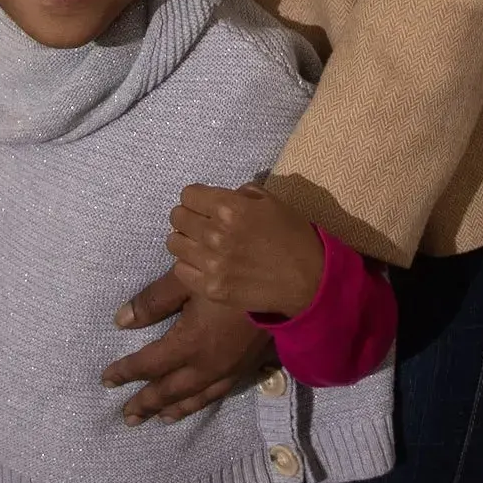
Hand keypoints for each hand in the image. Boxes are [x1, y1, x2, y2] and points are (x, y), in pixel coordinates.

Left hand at [102, 271, 271, 423]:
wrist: (284, 284)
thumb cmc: (230, 275)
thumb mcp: (186, 279)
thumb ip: (153, 301)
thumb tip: (121, 321)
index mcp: (189, 344)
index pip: (149, 364)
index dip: (127, 371)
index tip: (106, 379)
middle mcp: (207, 365)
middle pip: (170, 389)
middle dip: (146, 402)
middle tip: (126, 416)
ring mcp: (228, 369)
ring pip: (195, 397)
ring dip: (173, 409)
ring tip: (157, 420)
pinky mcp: (245, 367)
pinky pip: (217, 393)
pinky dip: (201, 403)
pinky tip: (197, 403)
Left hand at [166, 184, 324, 318]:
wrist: (309, 280)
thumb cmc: (292, 235)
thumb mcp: (270, 201)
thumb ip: (240, 194)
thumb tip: (220, 197)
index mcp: (229, 207)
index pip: (187, 194)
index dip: (196, 199)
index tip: (204, 206)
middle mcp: (215, 233)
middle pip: (177, 217)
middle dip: (188, 218)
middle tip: (202, 225)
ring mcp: (211, 263)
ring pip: (174, 243)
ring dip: (186, 241)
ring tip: (202, 246)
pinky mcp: (211, 288)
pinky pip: (180, 270)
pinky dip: (189, 265)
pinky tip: (205, 265)